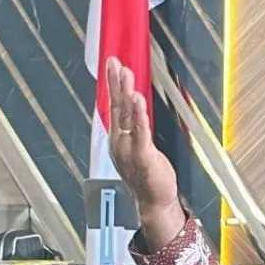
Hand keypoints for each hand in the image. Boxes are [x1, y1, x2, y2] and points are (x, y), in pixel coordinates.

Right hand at [105, 57, 182, 248]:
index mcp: (118, 138)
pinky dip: (139, 114)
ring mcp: (129, 148)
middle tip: (113, 62)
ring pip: (126, 115)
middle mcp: (120, 141)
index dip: (112, 85)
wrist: (153, 202)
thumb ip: (135, 128)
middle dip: (115, 83)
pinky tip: (137, 99)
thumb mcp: (138, 148)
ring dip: (125, 93)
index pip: (114, 106)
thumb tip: (135, 110)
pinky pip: (140, 131)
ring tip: (125, 73)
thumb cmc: (148, 177)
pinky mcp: (142, 155)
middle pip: (116, 106)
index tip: (112, 65)